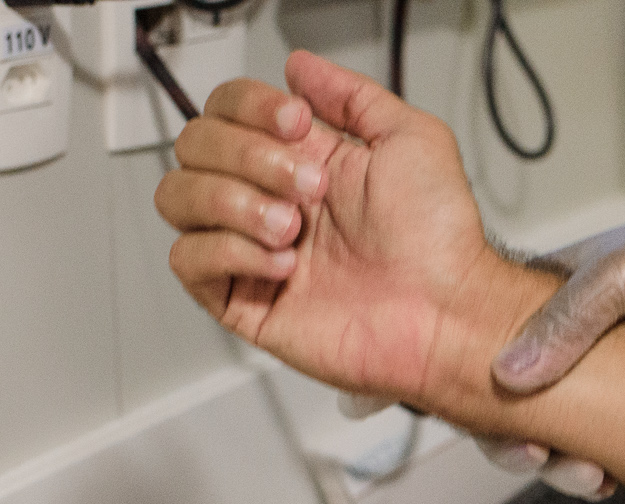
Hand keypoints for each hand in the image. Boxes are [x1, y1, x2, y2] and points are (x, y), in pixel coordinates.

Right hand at [155, 52, 498, 407]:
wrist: (446, 313)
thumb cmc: (440, 241)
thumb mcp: (412, 139)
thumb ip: (352, 96)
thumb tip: (301, 69)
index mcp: (302, 160)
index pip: (227, 109)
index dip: (249, 106)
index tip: (296, 122)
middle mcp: (271, 200)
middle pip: (195, 145)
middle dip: (249, 157)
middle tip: (310, 187)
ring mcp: (252, 250)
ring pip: (178, 198)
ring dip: (233, 202)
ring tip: (293, 227)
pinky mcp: (244, 301)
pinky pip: (188, 260)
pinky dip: (230, 252)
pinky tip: (283, 264)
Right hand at [480, 186, 624, 499]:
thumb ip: (568, 317)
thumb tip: (510, 375)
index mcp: (552, 291)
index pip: (486, 340)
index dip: (469, 381)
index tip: (474, 416)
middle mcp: (574, 338)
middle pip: (514, 400)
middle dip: (515, 437)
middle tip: (534, 456)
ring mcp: (610, 379)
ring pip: (559, 432)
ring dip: (557, 463)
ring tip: (582, 474)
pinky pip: (605, 448)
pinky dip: (596, 469)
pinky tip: (606, 478)